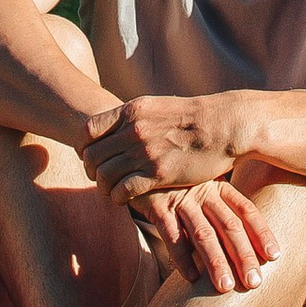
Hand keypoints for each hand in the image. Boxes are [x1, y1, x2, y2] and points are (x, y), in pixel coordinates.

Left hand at [81, 89, 263, 199]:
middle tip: (99, 178)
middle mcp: (133, 130)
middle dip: (91, 170)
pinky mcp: (158, 173)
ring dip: (103, 187)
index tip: (87, 156)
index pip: (87, 130)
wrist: (224, 125)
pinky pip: (123, 190)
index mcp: (131, 110)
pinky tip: (123, 199)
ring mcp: (145, 152)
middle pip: (92, 156)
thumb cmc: (192, 118)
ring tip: (111, 191)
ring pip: (105, 175)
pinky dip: (118, 198)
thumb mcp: (157, 106)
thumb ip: (134, 117)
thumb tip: (114, 125)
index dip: (82, 147)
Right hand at [128, 176, 279, 295]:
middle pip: (229, 226)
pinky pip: (172, 235)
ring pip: (203, 234)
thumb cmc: (176, 176)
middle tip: (255, 282)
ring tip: (226, 286)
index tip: (275, 256)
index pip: (246, 210)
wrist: (139, 153)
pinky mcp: (157, 205)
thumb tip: (242, 234)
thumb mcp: (202, 180)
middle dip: (244, 255)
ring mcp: (181, 198)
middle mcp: (203, 192)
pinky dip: (181, 258)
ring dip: (215, 262)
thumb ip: (220, 201)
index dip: (261, 232)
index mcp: (218, 185)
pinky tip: (190, 278)